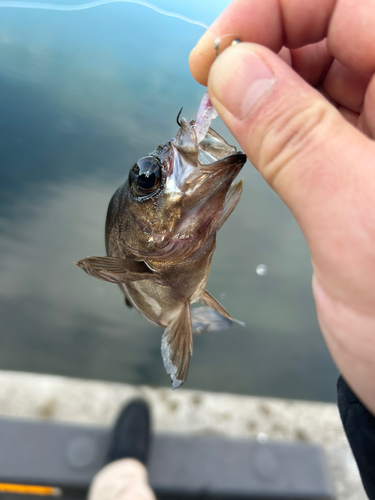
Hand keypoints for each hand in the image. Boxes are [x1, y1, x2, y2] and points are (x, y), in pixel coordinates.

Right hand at [189, 0, 374, 412]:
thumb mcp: (355, 221)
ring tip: (233, 118)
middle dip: (268, 47)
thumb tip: (233, 70)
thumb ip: (295, 139)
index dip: (279, 9)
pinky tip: (258, 139)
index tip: (221, 50)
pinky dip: (279, 121)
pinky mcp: (369, 163)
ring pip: (323, 71)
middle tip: (218, 88)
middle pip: (338, 29)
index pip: (355, 3)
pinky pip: (318, 117)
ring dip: (269, 85)